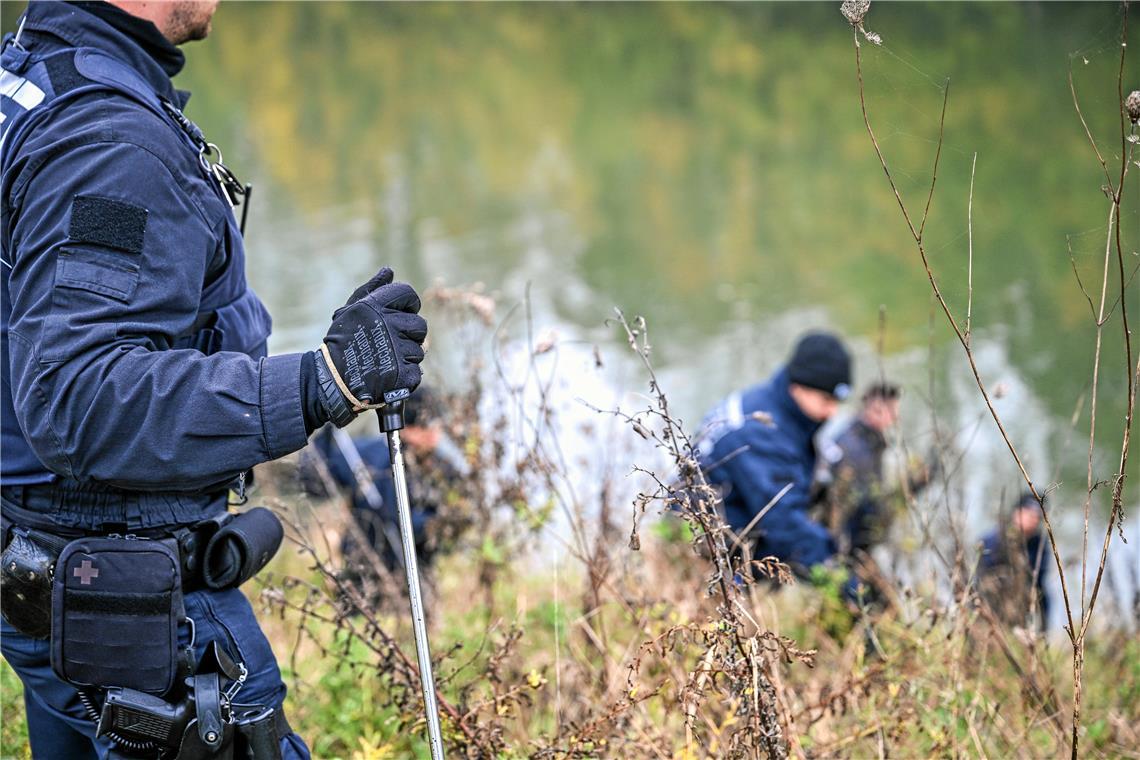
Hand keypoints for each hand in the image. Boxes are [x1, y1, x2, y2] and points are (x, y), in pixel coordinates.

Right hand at [315, 268, 426, 425]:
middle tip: (391, 343)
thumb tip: (389, 271)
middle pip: (420, 324)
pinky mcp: (400, 374)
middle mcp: (387, 324)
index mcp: (375, 306)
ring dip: (406, 357)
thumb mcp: (350, 311)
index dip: (408, 305)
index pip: (408, 294)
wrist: (330, 379)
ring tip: (384, 361)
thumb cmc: (341, 342)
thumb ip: (371, 289)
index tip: (400, 315)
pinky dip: (405, 377)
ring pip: (419, 350)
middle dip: (410, 334)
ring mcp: (395, 349)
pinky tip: (389, 375)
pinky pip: (416, 371)